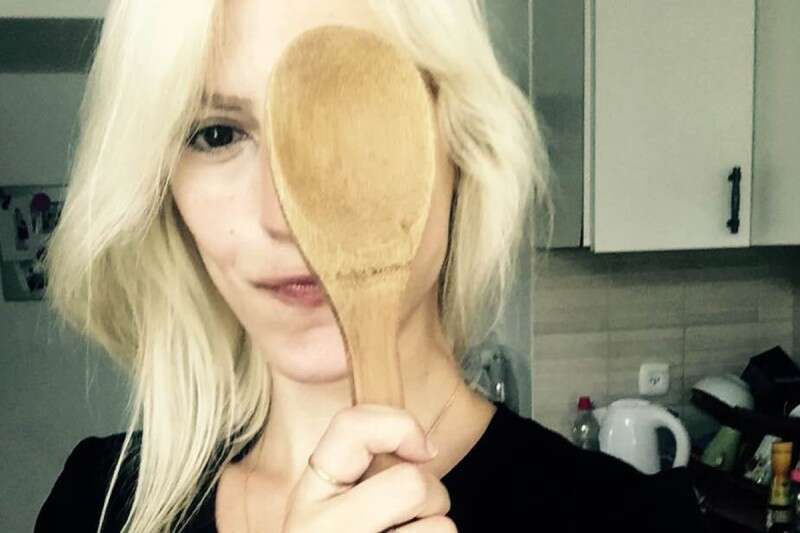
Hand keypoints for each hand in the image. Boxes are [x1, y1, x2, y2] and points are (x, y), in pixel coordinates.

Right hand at [282, 404, 456, 531]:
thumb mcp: (337, 507)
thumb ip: (365, 473)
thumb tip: (426, 448)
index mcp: (309, 495)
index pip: (351, 426)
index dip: (399, 425)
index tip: (421, 449)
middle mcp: (322, 529)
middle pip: (413, 483)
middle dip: (433, 496)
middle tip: (415, 517)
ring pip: (442, 528)